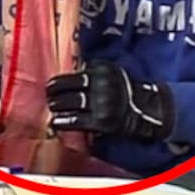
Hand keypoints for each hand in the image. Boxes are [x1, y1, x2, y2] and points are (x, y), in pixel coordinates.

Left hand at [45, 61, 173, 142]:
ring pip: (72, 103)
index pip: (75, 76)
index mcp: (104, 72)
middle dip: (55, 93)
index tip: (51, 85)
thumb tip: (67, 76)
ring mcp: (103, 104)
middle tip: (49, 96)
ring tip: (52, 107)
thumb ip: (91, 71)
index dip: (59, 81)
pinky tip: (55, 122)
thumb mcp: (112, 73)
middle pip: (70, 88)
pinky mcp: (102, 121)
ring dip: (57, 106)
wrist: (146, 111)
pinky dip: (63, 121)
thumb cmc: (123, 92)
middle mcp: (104, 86)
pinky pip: (76, 120)